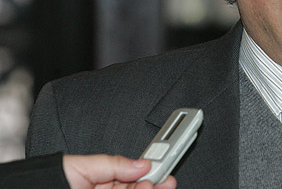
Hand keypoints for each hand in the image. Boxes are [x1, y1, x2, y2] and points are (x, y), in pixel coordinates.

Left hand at [62, 155, 176, 188]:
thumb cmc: (49, 182)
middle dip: (154, 184)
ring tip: (150, 187)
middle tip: (164, 180)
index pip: (132, 175)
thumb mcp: (82, 166)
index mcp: (102, 180)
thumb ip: (113, 163)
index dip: (150, 170)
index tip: (163, 166)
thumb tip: (142, 163)